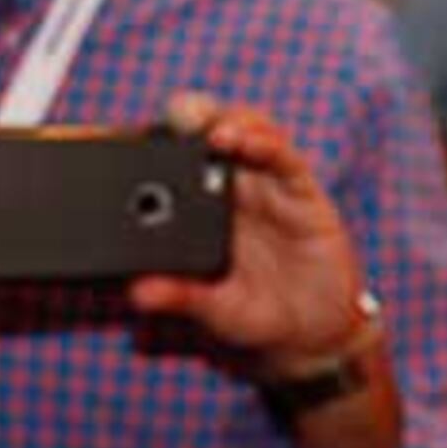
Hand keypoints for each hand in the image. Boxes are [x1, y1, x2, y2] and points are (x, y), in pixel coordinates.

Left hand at [128, 94, 375, 371]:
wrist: (312, 333)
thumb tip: (137, 293)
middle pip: (207, 129)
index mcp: (198, 208)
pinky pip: (285, 158)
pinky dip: (267, 144)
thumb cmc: (258, 315)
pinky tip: (249, 144)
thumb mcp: (213, 309)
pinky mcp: (302, 192)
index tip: (134, 138)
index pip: (173, 158)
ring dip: (229, 122)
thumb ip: (180, 296)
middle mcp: (231, 187)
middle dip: (190, 114)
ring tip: (214, 134)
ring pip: (247, 131)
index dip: (155, 139)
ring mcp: (267, 185)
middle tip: (177, 121)